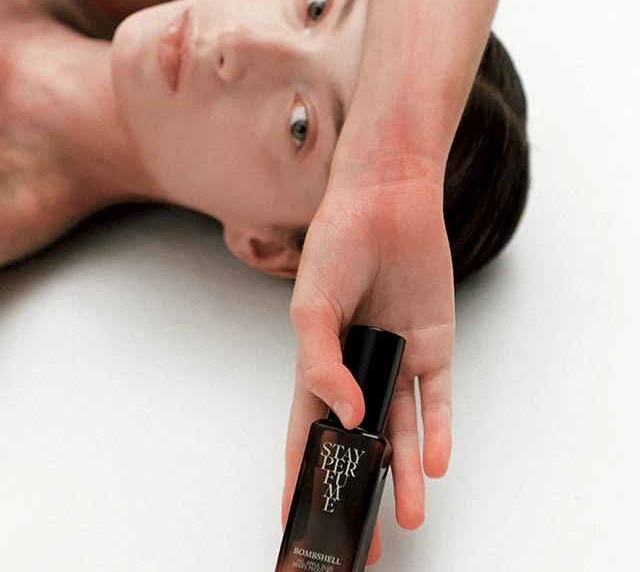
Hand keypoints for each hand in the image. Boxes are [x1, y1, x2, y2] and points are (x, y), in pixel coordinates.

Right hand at [282, 156, 454, 564]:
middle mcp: (361, 366)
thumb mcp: (310, 307)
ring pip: (403, 428)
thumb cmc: (337, 244)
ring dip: (405, 472)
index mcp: (321, 359)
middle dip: (359, 486)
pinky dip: (438, 429)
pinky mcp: (435, 345)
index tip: (297, 514)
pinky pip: (437, 396)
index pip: (308, 429)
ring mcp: (398, 358)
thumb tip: (347, 417)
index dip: (303, 472)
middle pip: (359, 439)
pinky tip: (436, 462)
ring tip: (406, 516)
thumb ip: (321, 365)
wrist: (386, 201)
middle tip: (361, 536)